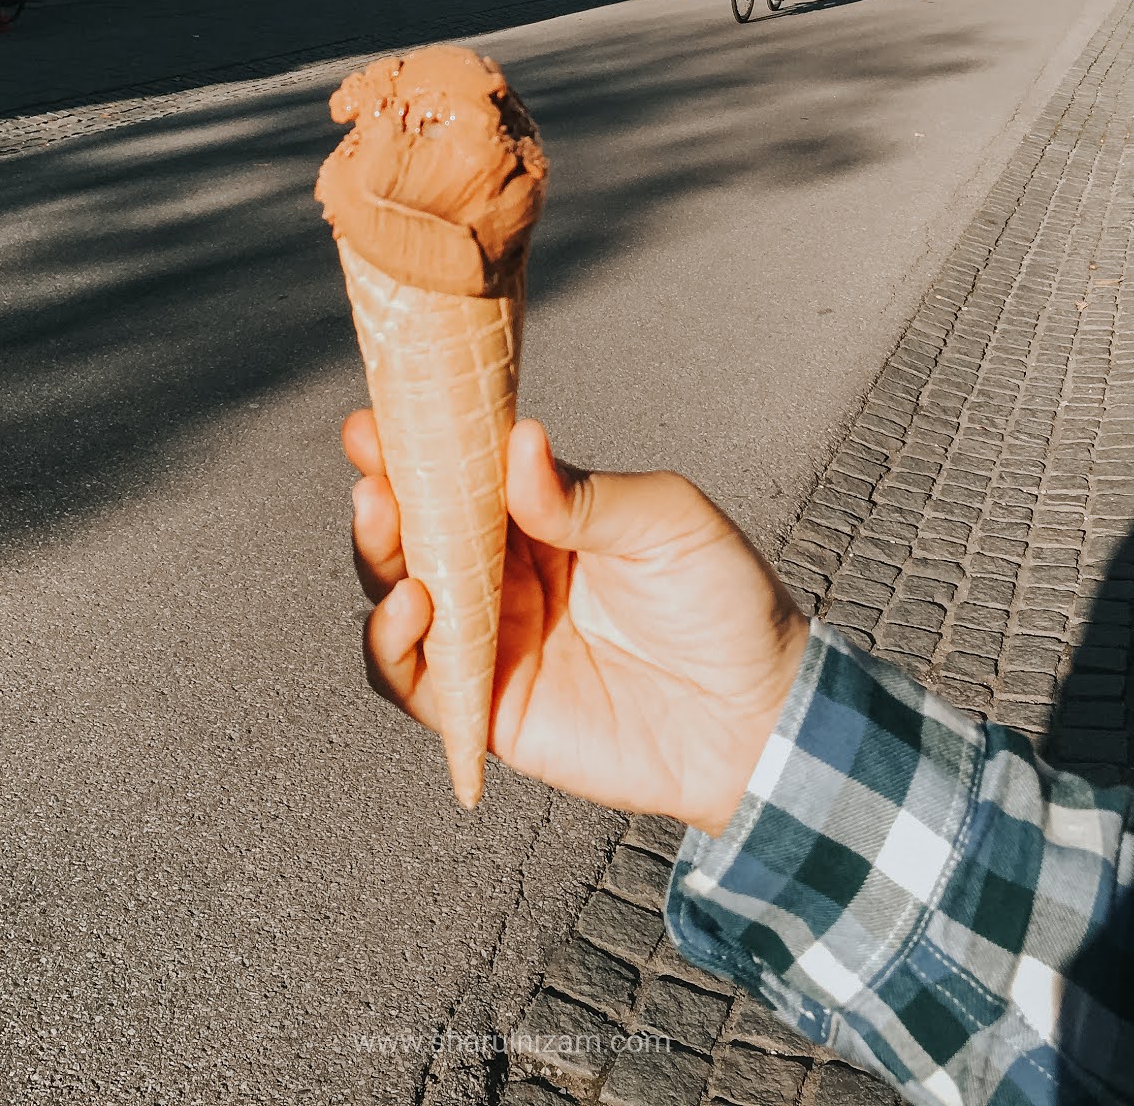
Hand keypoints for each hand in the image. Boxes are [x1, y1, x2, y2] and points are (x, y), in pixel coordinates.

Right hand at [346, 412, 809, 835]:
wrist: (759, 714)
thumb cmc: (723, 602)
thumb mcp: (664, 521)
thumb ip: (582, 494)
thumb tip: (520, 442)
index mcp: (538, 520)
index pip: (461, 476)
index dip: (416, 447)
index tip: (379, 418)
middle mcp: (502, 577)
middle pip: (416, 533)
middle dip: (384, 495)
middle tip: (375, 467)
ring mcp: (490, 643)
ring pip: (400, 599)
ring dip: (378, 561)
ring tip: (384, 525)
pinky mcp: (488, 710)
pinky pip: (416, 682)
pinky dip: (393, 645)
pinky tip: (412, 607)